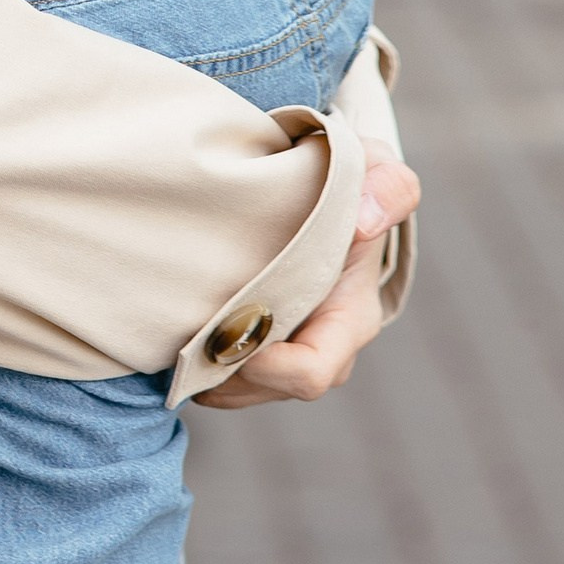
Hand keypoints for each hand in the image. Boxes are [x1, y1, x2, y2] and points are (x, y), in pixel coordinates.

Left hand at [192, 146, 418, 411]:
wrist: (330, 194)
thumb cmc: (356, 186)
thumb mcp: (378, 173)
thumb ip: (388, 188)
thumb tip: (365, 221)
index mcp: (350, 318)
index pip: (311, 372)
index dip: (267, 365)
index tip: (229, 325)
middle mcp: (322, 348)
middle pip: (265, 388)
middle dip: (223, 367)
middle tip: (184, 327)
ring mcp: (289, 355)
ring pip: (239, 389)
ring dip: (206, 368)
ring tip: (176, 325)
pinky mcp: (261, 351)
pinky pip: (224, 381)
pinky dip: (198, 363)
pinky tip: (180, 327)